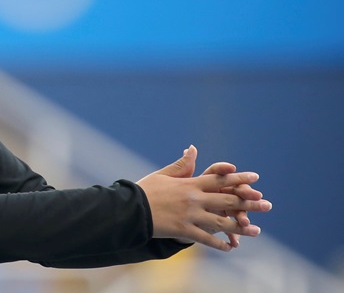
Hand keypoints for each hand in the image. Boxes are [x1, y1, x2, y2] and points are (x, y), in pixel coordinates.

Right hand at [136, 145, 271, 251]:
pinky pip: (206, 238)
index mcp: (190, 184)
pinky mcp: (183, 230)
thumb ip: (181, 165)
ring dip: (240, 227)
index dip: (238, 179)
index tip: (255, 179)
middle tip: (267, 204)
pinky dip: (219, 243)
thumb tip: (192, 149)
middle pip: (227, 200)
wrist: (130, 209)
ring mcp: (190, 216)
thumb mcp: (163, 174)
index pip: (219, 180)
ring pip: (221, 222)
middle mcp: (194, 199)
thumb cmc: (145, 190)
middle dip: (249, 203)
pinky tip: (230, 247)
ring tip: (256, 230)